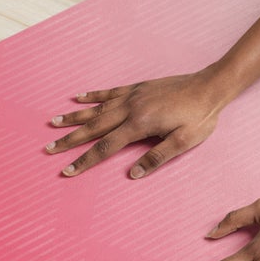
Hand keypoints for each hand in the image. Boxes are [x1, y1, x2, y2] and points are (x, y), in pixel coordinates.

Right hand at [46, 69, 231, 178]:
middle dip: (70, 140)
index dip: (85, 160)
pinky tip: (78, 98)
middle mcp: (131, 108)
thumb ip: (157, 157)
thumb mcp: (184, 142)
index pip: (106, 147)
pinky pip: (109, 92)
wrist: (210, 87)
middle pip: (94, 127)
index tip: (68, 170)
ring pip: (97, 109)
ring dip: (75, 117)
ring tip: (54, 123)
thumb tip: (133, 174)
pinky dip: (92, 96)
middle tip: (49, 149)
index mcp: (141, 124)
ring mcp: (133, 95)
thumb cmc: (200, 117)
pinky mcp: (138, 88)